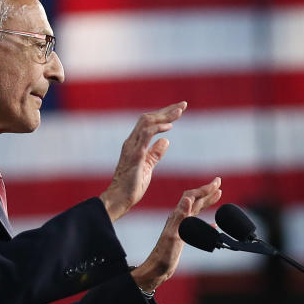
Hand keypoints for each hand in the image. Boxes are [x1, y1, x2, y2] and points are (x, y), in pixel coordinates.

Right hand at [100, 102, 186, 221]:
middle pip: (148, 118)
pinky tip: (169, 127)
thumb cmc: (131, 186)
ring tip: (179, 112)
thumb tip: (166, 141)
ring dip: (164, 116)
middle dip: (167, 110)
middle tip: (183, 105)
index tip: (179, 109)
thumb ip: (155, 153)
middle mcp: (132, 142)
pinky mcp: (135, 155)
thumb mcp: (147, 167)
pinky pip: (145, 135)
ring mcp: (132, 147)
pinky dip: (157, 128)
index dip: (164, 114)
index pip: (149, 122)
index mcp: (134, 144)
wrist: (119, 199)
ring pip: (147, 122)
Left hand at [131, 177, 221, 293]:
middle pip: (195, 200)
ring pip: (196, 210)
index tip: (217, 182)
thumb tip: (188, 199)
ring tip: (218, 195)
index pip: (192, 197)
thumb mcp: (174, 235)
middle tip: (219, 182)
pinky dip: (207, 222)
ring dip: (207, 201)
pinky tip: (213, 224)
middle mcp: (179, 219)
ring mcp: (181, 227)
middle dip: (207, 191)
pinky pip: (197, 224)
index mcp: (177, 217)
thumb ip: (181, 217)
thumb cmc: (163, 255)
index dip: (204, 189)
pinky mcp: (182, 236)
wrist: (156, 269)